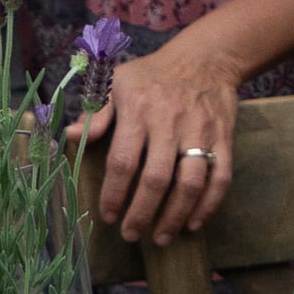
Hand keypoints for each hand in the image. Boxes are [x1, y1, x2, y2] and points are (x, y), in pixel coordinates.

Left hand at [69, 43, 239, 246]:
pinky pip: (221, 176)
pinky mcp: (224, 137)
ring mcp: (201, 131)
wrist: (206, 57)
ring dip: (175, 215)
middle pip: (157, 178)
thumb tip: (69, 136)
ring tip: (160, 237)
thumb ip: (96, 114)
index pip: (123, 161)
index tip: (108, 216)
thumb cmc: (151, 75)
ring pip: (191, 182)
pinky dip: (209, 204)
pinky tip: (193, 223)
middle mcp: (171, 123)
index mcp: (138, 111)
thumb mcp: (117, 84)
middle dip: (142, 212)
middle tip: (130, 234)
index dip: (115, 193)